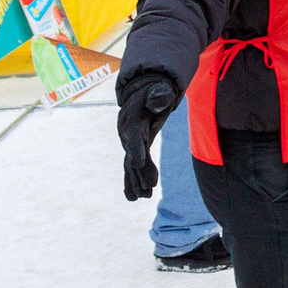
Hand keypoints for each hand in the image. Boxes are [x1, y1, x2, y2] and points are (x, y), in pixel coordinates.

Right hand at [116, 70, 178, 201]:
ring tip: (144, 197)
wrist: (143, 92)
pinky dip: (133, 180)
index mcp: (133, 116)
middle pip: (131, 154)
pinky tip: (133, 197)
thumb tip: (161, 100)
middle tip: (147, 190)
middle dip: (138, 173)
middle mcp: (127, 131)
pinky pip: (132, 165)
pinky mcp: (135, 146)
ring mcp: (129, 140)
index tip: (137, 164)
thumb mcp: (159, 90)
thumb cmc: (155, 90)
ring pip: (131, 163)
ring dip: (136, 181)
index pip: (133, 135)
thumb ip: (160, 96)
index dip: (135, 149)